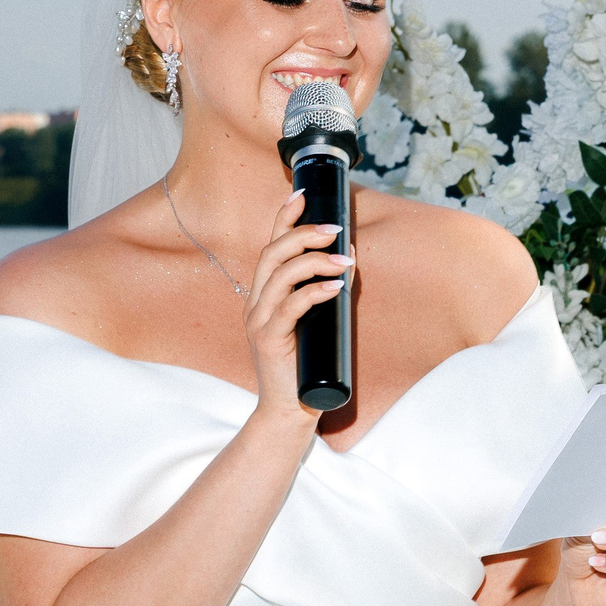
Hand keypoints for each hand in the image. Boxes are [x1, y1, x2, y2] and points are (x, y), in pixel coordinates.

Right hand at [242, 188, 350, 421]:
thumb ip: (326, 290)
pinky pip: (290, 307)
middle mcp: (256, 303)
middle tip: (336, 229)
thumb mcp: (317, 321)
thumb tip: (349, 257)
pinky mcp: (269, 340)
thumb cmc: (305, 365)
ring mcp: (259, 321)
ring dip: (315, 261)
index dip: (283, 218)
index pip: (270, 247)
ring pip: (280, 276)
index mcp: (264, 294)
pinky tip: (335, 286)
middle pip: (272, 254)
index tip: (302, 196)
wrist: (290, 410)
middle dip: (304, 234)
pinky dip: (314, 292)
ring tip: (345, 260)